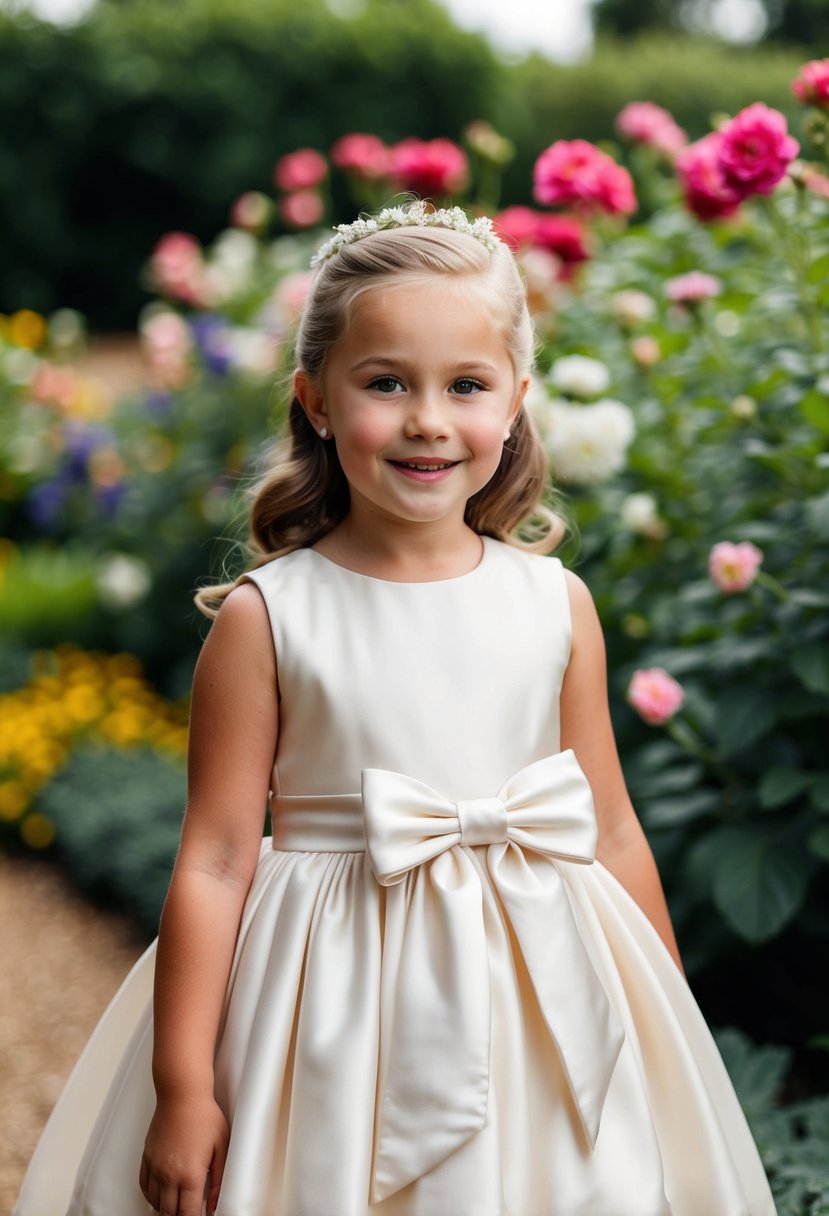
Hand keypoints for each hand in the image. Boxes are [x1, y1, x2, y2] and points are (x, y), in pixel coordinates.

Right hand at [139, 1094, 229, 1215]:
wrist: (181, 1093)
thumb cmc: (204, 1115)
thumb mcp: (222, 1147)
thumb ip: (219, 1180)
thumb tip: (213, 1205)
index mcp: (190, 1174)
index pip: (187, 1214)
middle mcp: (169, 1174)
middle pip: (168, 1212)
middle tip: (187, 1213)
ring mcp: (155, 1166)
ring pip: (154, 1202)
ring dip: (164, 1208)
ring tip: (175, 1207)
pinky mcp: (147, 1157)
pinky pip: (144, 1186)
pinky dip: (151, 1196)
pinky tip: (160, 1195)